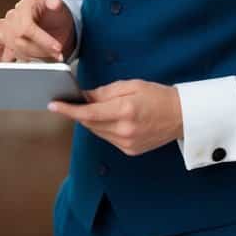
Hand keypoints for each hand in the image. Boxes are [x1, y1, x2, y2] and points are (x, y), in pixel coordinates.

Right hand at [3, 0, 75, 60]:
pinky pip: (19, 56)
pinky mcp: (10, 45)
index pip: (27, 27)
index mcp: (23, 7)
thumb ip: (55, 1)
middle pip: (20, 42)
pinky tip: (47, 57)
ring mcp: (9, 33)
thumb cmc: (53, 12)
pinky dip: (35, 59)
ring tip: (56, 56)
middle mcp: (13, 20)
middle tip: (59, 54)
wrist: (51, 21)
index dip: (42, 40)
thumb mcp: (58, 3)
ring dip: (40, 57)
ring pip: (20, 51)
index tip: (58, 47)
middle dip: (42, 51)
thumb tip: (54, 1)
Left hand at [48, 79, 182, 156]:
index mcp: (125, 111)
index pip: (88, 113)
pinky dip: (104, 128)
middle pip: (90, 123)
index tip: (54, 105)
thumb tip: (84, 97)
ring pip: (97, 132)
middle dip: (80, 112)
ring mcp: (127, 143)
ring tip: (99, 109)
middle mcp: (124, 130)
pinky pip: (107, 138)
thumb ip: (105, 92)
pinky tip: (112, 119)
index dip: (68, 110)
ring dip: (92, 120)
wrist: (182, 116)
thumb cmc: (158, 96)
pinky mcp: (129, 150)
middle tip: (76, 101)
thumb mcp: (131, 85)